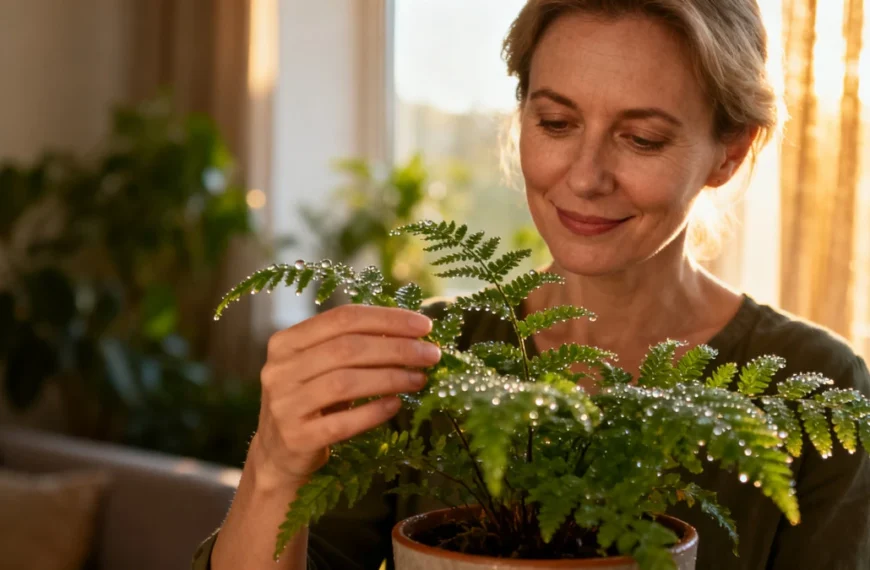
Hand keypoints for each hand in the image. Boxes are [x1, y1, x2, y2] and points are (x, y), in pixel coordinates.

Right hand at [250, 304, 440, 488]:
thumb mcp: (322, 367)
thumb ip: (354, 345)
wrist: (279, 454)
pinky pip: (343, 422)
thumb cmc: (312, 401)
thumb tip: (413, 332)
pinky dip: (374, 411)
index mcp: (286, 342)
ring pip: (346, 382)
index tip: (424, 326)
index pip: (343, 318)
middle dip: (397, 348)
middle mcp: (279, 369)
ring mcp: (284, 405)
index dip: (387, 318)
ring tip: (420, 378)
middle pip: (347, 348)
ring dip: (391, 377)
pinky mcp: (296, 438)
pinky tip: (396, 404)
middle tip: (431, 354)